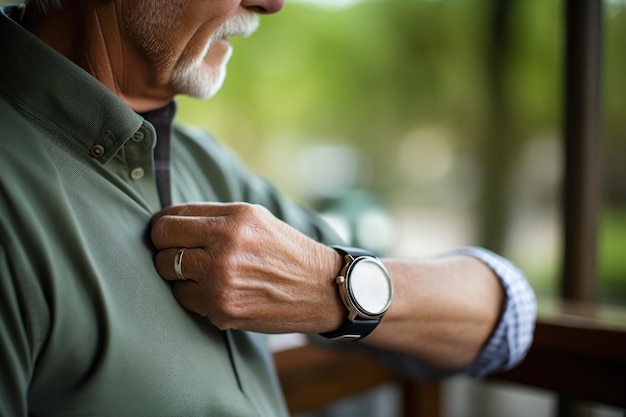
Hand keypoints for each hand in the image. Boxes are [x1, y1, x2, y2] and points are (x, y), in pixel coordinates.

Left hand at [151, 203, 343, 333]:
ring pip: (168, 274)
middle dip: (166, 250)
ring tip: (201, 272)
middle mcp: (226, 248)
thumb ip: (213, 217)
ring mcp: (222, 282)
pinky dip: (194, 296)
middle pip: (162, 247)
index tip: (166, 232)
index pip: (170, 220)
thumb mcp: (256, 219)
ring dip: (179, 274)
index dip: (163, 226)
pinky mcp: (222, 310)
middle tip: (182, 253)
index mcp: (234, 220)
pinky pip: (185, 299)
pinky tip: (218, 290)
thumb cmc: (286, 250)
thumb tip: (169, 222)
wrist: (320, 289)